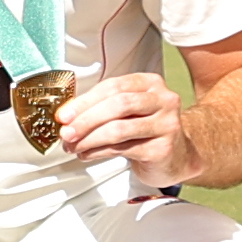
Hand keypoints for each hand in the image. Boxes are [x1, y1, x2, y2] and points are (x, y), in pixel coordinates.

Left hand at [46, 70, 187, 179]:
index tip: (64, 115)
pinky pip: (123, 149)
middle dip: (86, 120)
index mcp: (151, 83)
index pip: (114, 86)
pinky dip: (98, 152)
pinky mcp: (163, 149)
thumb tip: (66, 116)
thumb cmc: (146, 131)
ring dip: (89, 139)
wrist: (177, 157)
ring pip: (119, 129)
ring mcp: (167, 124)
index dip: (85, 101)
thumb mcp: (128, 112)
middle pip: (118, 105)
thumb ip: (101, 108)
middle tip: (66, 133)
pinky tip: (86, 155)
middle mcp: (164, 100)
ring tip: (73, 146)